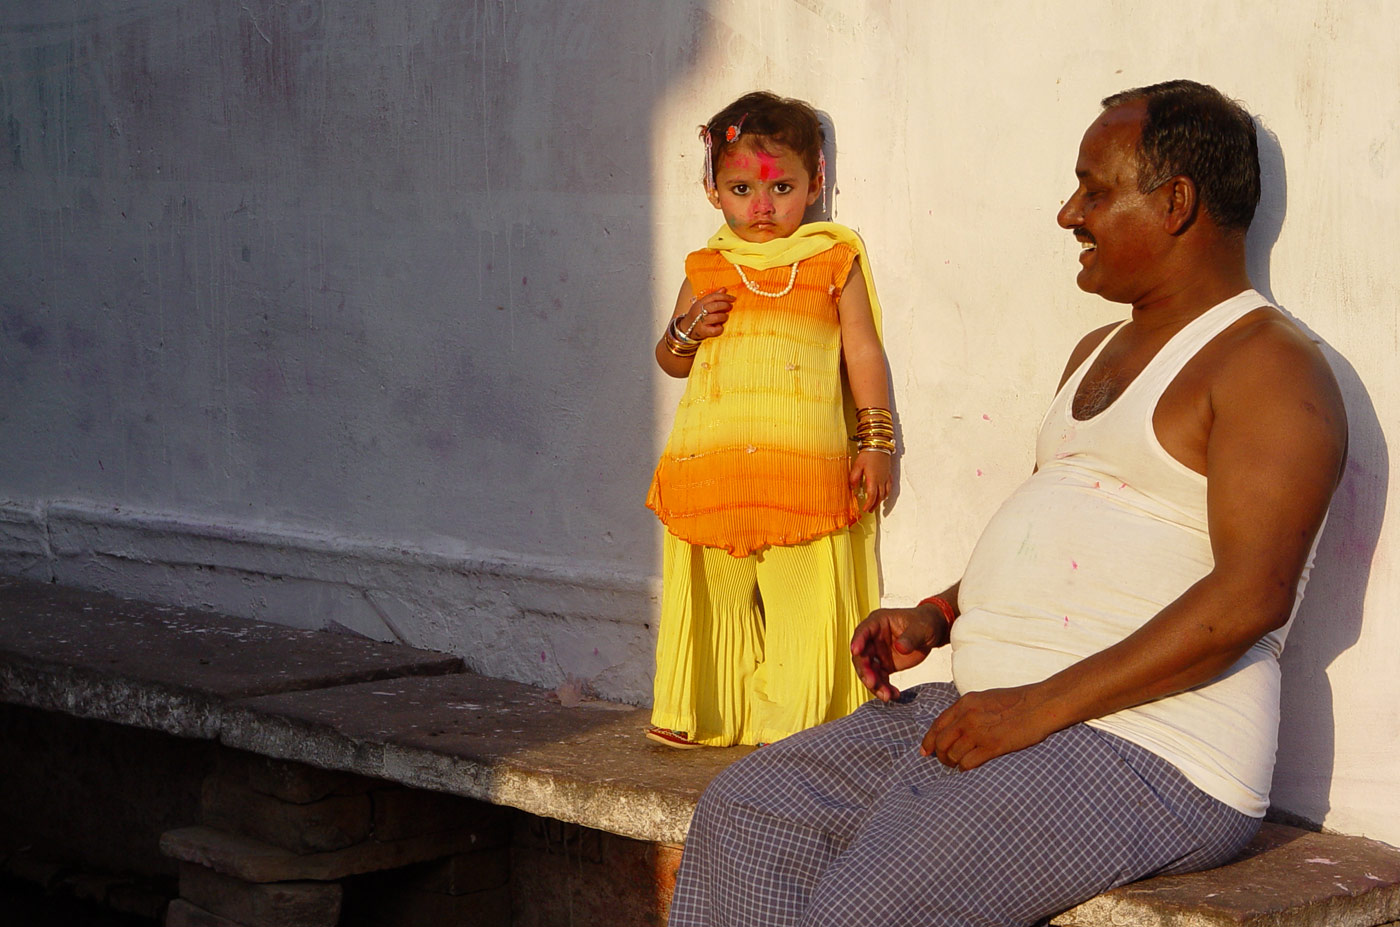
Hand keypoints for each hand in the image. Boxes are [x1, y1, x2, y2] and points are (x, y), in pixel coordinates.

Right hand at [677, 288, 734, 340]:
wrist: (685, 329)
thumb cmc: (696, 316)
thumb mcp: (702, 304)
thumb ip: (713, 297)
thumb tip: (724, 289)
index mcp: (699, 303)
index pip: (713, 297)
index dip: (725, 296)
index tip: (733, 298)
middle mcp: (699, 311)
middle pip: (715, 306)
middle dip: (725, 305)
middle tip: (730, 307)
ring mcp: (700, 322)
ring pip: (717, 317)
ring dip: (724, 317)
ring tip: (725, 317)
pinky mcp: (703, 331)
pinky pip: (715, 330)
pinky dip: (720, 329)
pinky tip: (719, 327)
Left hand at [849, 449, 892, 512]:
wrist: (879, 444)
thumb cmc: (868, 453)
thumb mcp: (857, 465)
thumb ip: (854, 477)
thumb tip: (852, 487)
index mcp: (873, 479)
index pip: (872, 496)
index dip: (869, 504)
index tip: (865, 509)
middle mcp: (881, 480)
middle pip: (879, 497)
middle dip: (874, 505)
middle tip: (869, 510)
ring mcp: (886, 477)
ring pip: (885, 493)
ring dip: (880, 501)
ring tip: (876, 505)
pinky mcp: (888, 474)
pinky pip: (889, 487)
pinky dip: (887, 493)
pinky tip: (884, 495)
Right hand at [850, 603, 948, 701]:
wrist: (932, 633)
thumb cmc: (924, 623)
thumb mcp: (921, 628)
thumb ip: (910, 637)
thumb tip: (900, 648)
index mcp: (878, 622)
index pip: (863, 631)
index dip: (858, 641)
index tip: (856, 651)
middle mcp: (873, 638)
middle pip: (862, 655)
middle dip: (865, 671)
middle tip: (872, 683)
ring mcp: (878, 653)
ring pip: (869, 671)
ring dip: (875, 684)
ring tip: (887, 695)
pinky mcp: (884, 665)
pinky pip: (879, 679)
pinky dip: (884, 688)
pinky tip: (893, 695)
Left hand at [922, 685, 1058, 769]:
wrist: (1041, 704)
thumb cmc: (1018, 702)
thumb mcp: (986, 698)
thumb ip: (969, 710)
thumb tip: (956, 726)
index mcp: (965, 703)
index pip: (938, 724)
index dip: (929, 740)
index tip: (925, 751)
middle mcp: (967, 716)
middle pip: (941, 742)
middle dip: (940, 755)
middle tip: (946, 762)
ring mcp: (979, 732)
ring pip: (952, 754)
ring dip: (953, 763)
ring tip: (959, 766)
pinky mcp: (992, 746)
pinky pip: (967, 762)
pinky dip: (964, 768)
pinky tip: (968, 769)